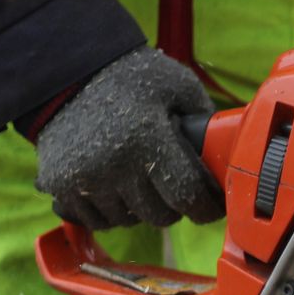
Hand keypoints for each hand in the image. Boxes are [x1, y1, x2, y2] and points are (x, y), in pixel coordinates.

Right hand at [33, 47, 221, 229]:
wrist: (66, 73)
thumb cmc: (130, 78)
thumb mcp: (178, 85)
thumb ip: (207, 121)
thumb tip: (233, 154)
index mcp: (147, 139)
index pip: (187, 196)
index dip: (206, 208)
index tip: (211, 205)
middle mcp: (114, 164)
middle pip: (161, 216)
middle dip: (174, 205)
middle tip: (174, 185)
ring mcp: (84, 178)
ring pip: (130, 221)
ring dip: (141, 209)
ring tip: (142, 180)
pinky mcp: (60, 185)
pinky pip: (97, 220)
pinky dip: (111, 211)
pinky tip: (116, 186)